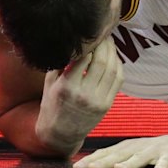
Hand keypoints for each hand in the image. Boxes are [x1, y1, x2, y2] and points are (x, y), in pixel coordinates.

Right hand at [35, 38, 123, 154]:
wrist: (60, 135)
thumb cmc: (51, 106)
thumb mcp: (49, 84)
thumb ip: (60, 63)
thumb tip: (72, 41)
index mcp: (67, 87)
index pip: (83, 58)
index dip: (90, 42)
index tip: (90, 32)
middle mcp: (84, 94)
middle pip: (101, 61)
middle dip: (104, 44)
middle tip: (103, 33)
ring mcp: (98, 100)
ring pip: (112, 69)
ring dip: (113, 52)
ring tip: (109, 42)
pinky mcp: (107, 105)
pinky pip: (118, 80)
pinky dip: (118, 65)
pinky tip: (114, 57)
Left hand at [73, 134, 167, 167]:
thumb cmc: (162, 151)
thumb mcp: (140, 152)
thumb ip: (122, 157)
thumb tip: (96, 164)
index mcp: (132, 146)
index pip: (109, 152)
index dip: (94, 159)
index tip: (77, 167)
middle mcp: (142, 146)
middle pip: (121, 154)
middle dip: (104, 161)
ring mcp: (158, 150)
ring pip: (142, 157)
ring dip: (130, 163)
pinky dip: (163, 165)